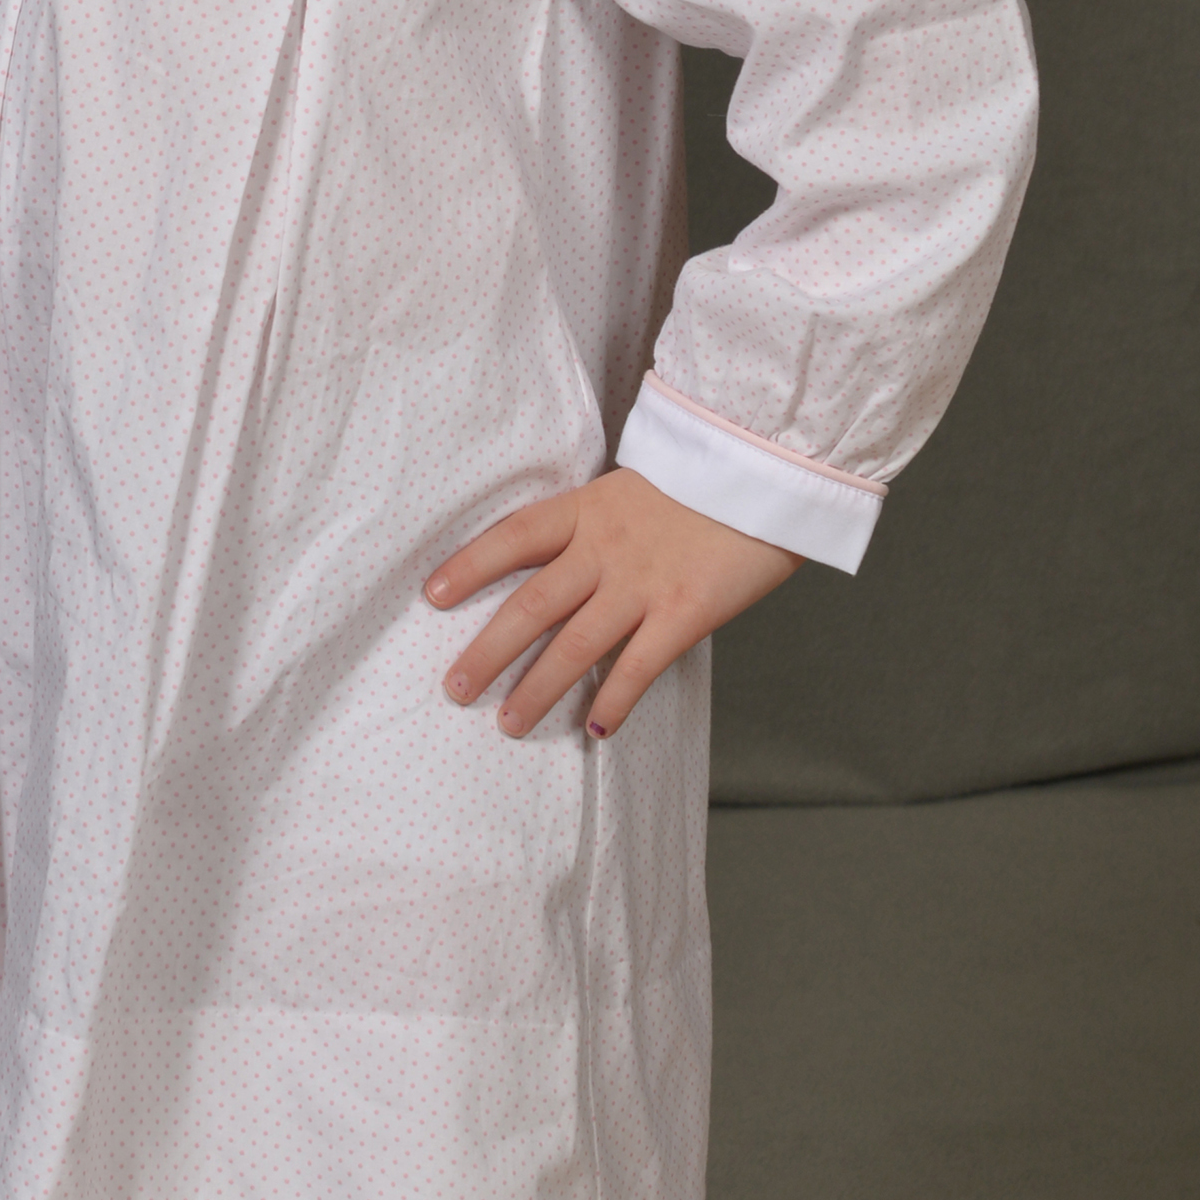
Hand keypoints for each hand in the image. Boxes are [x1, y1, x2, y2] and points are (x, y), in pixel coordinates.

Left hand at [425, 467, 800, 739]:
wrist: (766, 470)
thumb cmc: (700, 479)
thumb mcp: (631, 488)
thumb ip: (592, 526)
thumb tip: (557, 567)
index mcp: (587, 509)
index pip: (513, 538)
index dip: (470, 567)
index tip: (433, 595)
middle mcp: (605, 548)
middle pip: (531, 606)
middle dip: (488, 651)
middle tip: (456, 688)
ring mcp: (643, 583)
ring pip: (575, 645)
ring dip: (538, 689)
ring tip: (509, 723)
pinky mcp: (685, 612)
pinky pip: (639, 667)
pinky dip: (614, 701)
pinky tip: (597, 729)